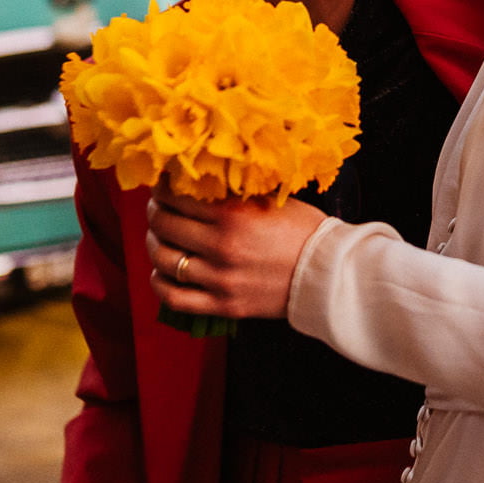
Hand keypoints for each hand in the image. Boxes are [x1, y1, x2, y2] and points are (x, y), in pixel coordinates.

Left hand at [144, 182, 327, 320]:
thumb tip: (197, 178)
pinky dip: (160, 284)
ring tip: (159, 237)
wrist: (329, 273)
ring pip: (164, 260)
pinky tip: (162, 273)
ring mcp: (220, 278)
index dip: (162, 187)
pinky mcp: (224, 304)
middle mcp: (221, 246)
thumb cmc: (303, 230)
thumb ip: (232, 193)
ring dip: (154, 245)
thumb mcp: (269, 199)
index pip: (176, 195)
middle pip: (164, 225)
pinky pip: (175, 298)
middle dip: (155, 212)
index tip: (163, 184)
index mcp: (233, 214)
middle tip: (158, 208)